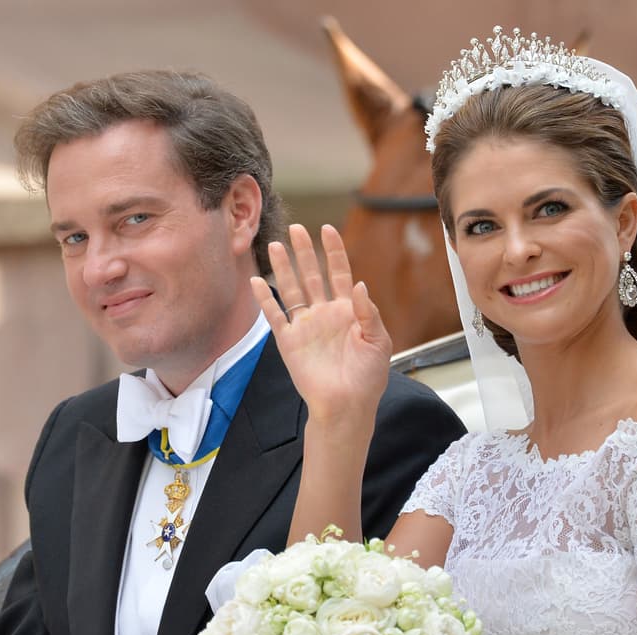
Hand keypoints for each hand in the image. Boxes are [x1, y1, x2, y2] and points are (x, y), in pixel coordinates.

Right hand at [251, 224, 391, 423]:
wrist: (347, 405)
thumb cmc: (367, 378)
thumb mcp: (379, 341)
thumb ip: (369, 312)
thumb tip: (360, 284)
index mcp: (348, 311)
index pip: (339, 273)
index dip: (334, 251)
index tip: (327, 229)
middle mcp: (325, 314)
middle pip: (312, 275)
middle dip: (304, 251)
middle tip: (295, 228)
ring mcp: (306, 326)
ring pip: (292, 289)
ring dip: (283, 268)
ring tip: (275, 245)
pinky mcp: (289, 341)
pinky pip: (275, 316)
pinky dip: (265, 299)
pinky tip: (257, 281)